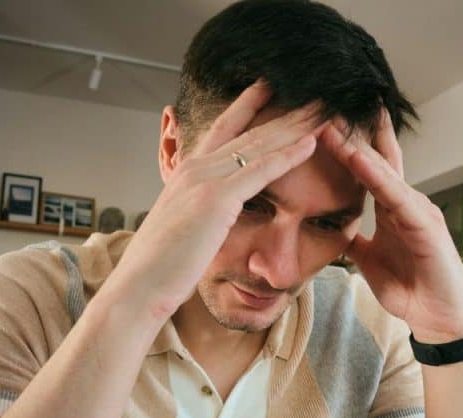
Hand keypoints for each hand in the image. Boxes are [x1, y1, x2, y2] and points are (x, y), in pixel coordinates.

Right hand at [105, 81, 324, 324]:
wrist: (139, 286)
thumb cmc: (159, 267)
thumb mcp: (180, 228)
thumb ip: (197, 212)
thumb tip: (207, 217)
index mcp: (186, 172)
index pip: (223, 129)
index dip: (247, 105)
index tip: (269, 86)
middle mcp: (195, 168)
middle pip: (250, 132)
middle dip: (284, 112)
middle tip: (314, 95)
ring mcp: (205, 180)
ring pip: (259, 145)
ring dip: (294, 126)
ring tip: (322, 109)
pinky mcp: (216, 200)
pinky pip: (260, 171)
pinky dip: (287, 155)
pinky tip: (310, 143)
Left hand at [319, 110, 462, 342]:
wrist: (438, 317)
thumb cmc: (410, 287)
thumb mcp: (369, 260)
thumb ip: (354, 240)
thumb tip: (334, 227)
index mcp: (392, 208)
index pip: (368, 167)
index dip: (346, 144)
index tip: (322, 121)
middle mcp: (406, 202)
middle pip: (375, 158)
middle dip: (350, 133)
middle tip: (324, 105)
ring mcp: (417, 210)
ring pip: (383, 170)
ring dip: (356, 146)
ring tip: (331, 123)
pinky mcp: (424, 225)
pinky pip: (395, 195)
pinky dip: (376, 176)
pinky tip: (357, 159)